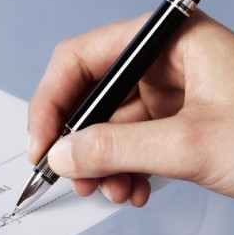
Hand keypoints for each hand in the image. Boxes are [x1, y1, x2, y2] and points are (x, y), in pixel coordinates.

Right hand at [28, 11, 233, 207]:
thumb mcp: (191, 144)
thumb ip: (116, 148)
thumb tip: (61, 154)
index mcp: (169, 41)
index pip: (81, 59)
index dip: (52, 102)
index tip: (41, 145)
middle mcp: (167, 63)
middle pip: (93, 96)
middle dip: (79, 143)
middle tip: (72, 179)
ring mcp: (175, 94)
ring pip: (111, 126)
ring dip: (102, 164)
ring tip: (112, 192)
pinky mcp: (183, 124)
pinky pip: (134, 144)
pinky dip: (126, 170)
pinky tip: (134, 192)